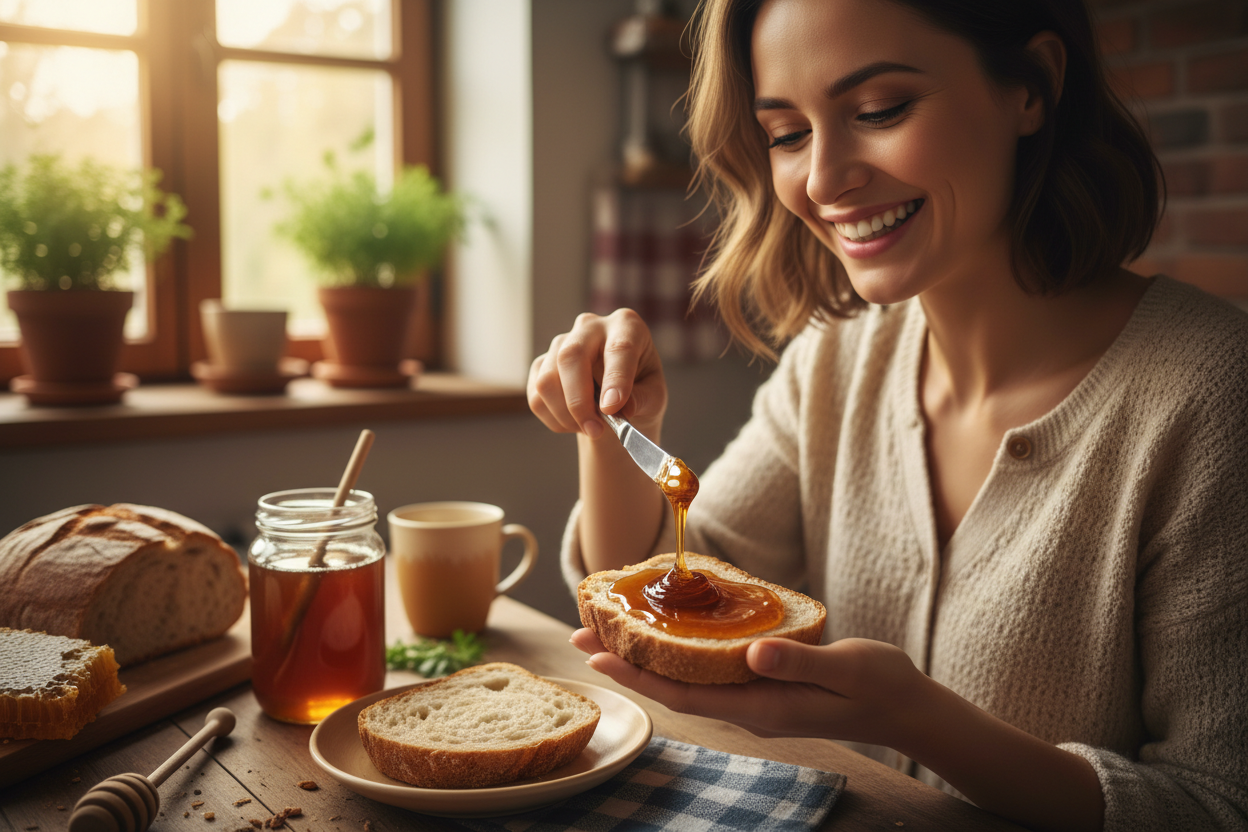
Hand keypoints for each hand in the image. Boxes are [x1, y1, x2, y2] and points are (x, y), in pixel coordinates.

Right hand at [528, 309, 666, 440]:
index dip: (615, 379)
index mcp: (626, 326)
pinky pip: (536, 397)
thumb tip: (621, 408)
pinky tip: (575, 423)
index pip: (619, 348)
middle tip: (594, 430)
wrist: (618, 400)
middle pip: (571, 357)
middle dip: (579, 401)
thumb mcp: (654, 397)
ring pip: (547, 380)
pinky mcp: (541, 365)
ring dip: (566, 415)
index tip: (611, 408)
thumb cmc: (641, 391)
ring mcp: (561, 343)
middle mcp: (591, 326)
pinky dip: (555, 420)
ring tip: (590, 428)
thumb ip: (642, 400)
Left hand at [569, 628, 931, 748]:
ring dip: (645, 657)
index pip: (684, 694)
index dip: (637, 676)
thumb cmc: (879, 685)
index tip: (597, 657)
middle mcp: (748, 707)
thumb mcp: (843, 668)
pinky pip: (708, 670)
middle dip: (625, 664)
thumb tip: (752, 652)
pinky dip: (678, 651)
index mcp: (761, 707)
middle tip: (580, 636)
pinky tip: (667, 632)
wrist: (905, 706)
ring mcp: (754, 698)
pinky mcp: (763, 683)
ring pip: (686, 679)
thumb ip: (798, 662)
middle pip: (673, 687)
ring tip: (608, 631)